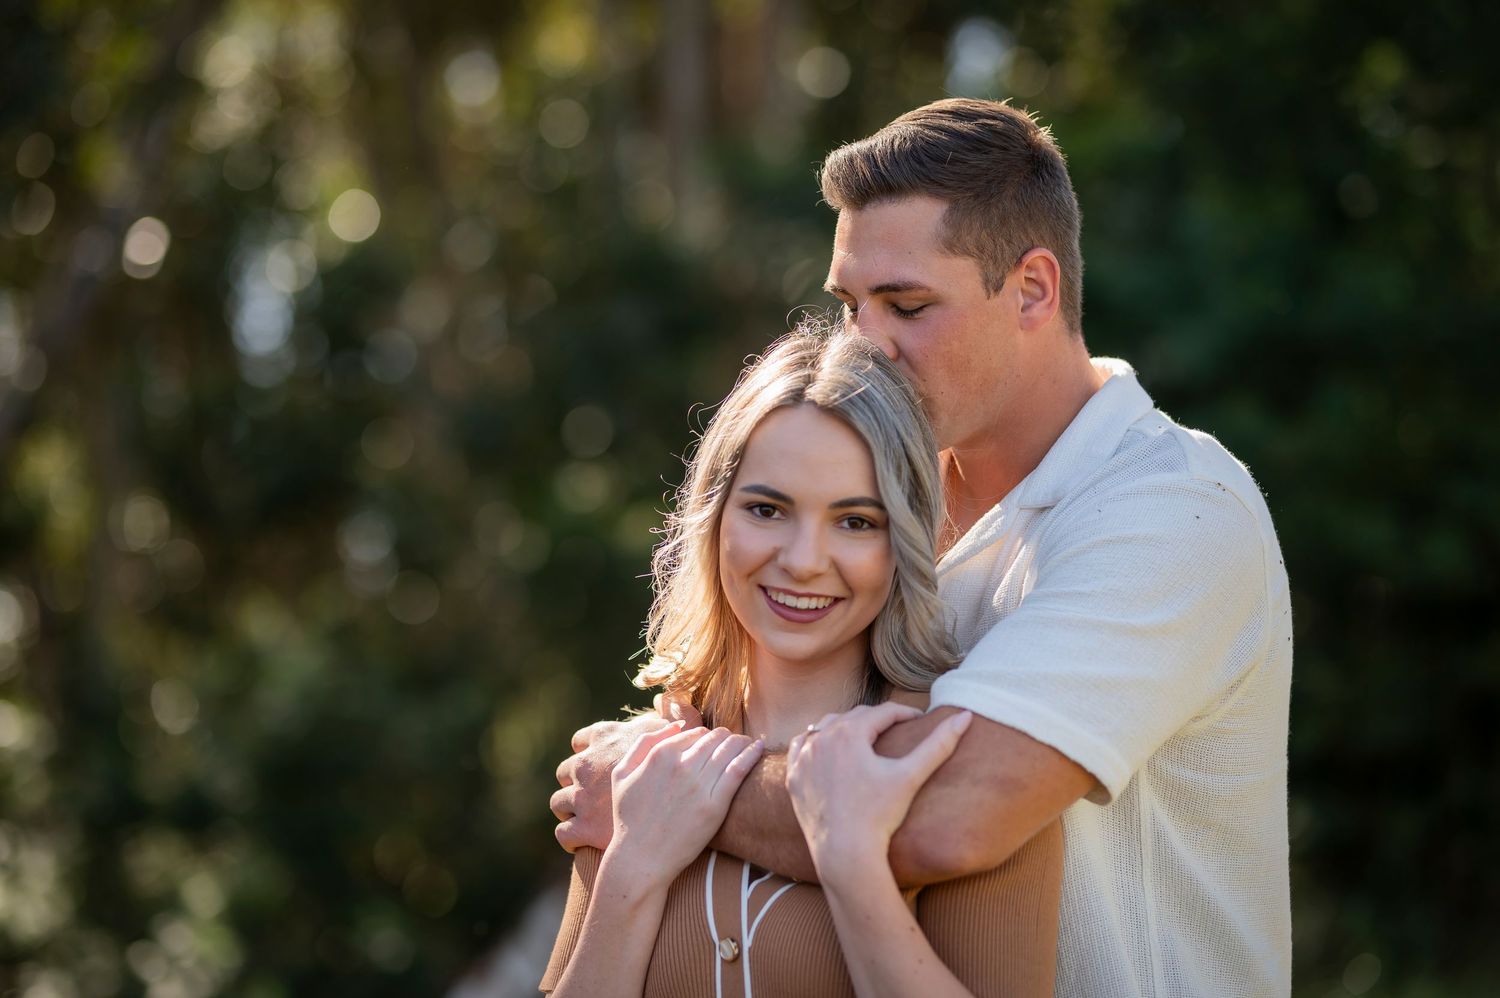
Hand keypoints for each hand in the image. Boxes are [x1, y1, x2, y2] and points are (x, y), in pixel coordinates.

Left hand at [553, 714, 673, 851]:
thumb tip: (666, 706)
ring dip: (569, 809)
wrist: (668, 811)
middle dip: (574, 782)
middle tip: (590, 794)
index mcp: (605, 738)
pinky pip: (563, 832)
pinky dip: (570, 837)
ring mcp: (581, 796)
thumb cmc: (674, 769)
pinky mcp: (581, 827)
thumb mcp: (670, 737)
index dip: (586, 752)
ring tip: (585, 818)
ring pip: (559, 802)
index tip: (594, 763)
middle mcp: (587, 764)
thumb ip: (665, 721)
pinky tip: (580, 842)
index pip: (580, 741)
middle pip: (566, 770)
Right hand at [606, 722, 763, 890]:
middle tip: (734, 741)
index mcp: (660, 755)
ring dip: (740, 742)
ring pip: (728, 750)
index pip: (694, 733)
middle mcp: (681, 765)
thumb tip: (674, 726)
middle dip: (725, 737)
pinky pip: (738, 770)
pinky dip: (751, 754)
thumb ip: (644, 743)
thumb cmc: (629, 818)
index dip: (706, 735)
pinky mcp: (715, 806)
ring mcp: (699, 785)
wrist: (640, 859)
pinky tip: (759, 748)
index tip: (714, 740)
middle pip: (714, 739)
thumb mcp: (622, 773)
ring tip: (749, 743)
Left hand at [786, 704, 971, 881]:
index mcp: (850, 732)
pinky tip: (827, 748)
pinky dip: (816, 743)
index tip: (919, 719)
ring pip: (825, 727)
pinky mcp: (793, 777)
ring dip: (844, 726)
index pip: (883, 712)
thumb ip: (938, 744)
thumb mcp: (910, 776)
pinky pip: (802, 748)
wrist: (845, 852)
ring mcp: (804, 757)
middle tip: (895, 726)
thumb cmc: (880, 815)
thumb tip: (967, 716)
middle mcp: (822, 738)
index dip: (905, 713)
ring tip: (864, 734)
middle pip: (854, 717)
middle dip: (876, 719)